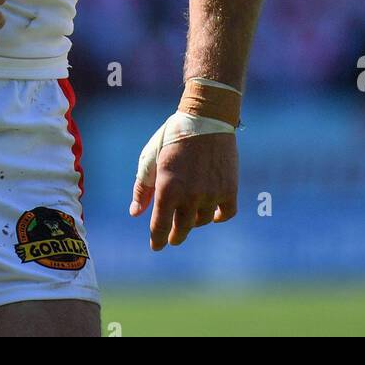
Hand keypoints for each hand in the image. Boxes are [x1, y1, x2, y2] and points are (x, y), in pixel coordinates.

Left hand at [130, 131, 237, 250]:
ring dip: (194, 221)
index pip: (160, 227)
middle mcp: (190, 196)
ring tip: (190, 214)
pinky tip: (212, 214)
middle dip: (175, 236)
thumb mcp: (151, 158)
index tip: (156, 246)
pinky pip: (225, 213)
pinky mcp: (229, 188)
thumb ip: (143, 188)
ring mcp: (211, 193)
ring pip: (202, 221)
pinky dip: (218, 216)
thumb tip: (135, 213)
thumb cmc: (173, 136)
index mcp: (167, 189)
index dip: (157, 240)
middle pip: (181, 229)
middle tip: (173, 237)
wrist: (206, 118)